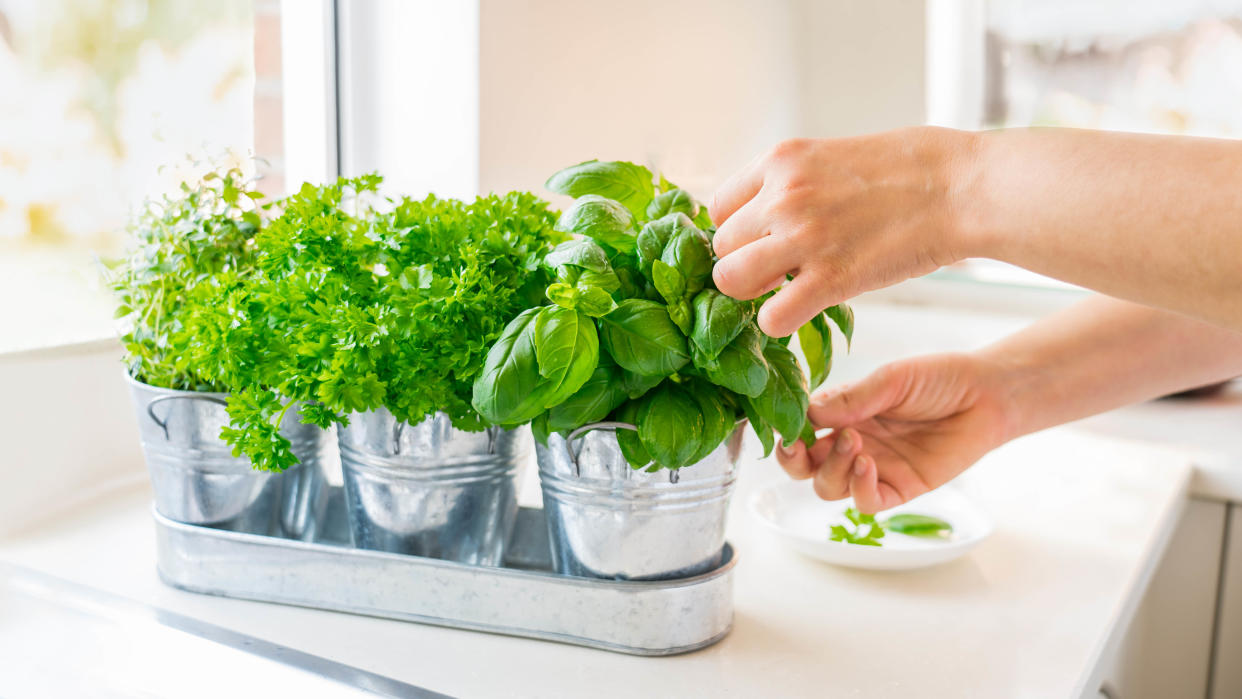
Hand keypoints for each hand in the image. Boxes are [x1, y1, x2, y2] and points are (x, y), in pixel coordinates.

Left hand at [709, 127, 977, 336]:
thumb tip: (769, 214)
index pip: (718, 208)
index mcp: (781, 160)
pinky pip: (771, 318)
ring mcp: (803, 238)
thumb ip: (795, 182)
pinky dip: (780, 323)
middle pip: (721, 248)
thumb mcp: (834, 155)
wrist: (961, 187)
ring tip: (784, 291)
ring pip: (730, 281)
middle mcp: (782, 196)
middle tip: (779, 270)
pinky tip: (803, 312)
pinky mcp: (830, 279)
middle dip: (745, 263)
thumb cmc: (911, 168)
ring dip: (752, 294)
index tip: (762, 242)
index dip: (738, 232)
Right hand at [776, 353, 1018, 512]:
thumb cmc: (938, 379)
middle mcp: (851, 443)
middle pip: (804, 466)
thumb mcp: (891, 380)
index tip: (785, 425)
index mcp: (843, 413)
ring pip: (828, 487)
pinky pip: (866, 503)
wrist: (987, 395)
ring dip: (831, 469)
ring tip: (854, 443)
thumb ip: (851, 398)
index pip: (800, 428)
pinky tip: (867, 465)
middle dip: (794, 460)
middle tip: (800, 445)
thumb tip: (808, 412)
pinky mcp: (900, 488)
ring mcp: (874, 468)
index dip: (787, 430)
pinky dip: (858, 489)